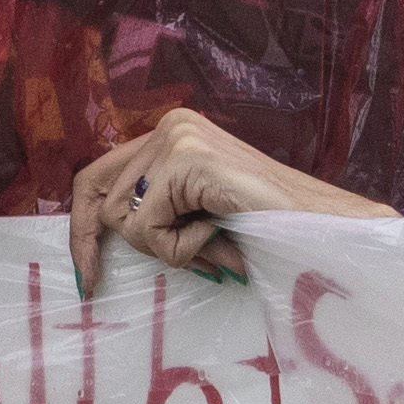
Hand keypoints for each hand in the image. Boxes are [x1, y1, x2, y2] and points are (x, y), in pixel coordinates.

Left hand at [65, 108, 378, 296]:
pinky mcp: (189, 160)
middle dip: (147, 246)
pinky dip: (184, 248)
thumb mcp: (196, 214)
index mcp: (171, 132)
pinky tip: (221, 233)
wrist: (322, 224)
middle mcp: (170, 126)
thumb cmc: (266, 226)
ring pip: (125, 220)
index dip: (81, 229)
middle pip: (106, 205)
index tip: (87, 277)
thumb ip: (156, 212)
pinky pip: (150, 229)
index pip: (96, 176)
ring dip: (170, 248)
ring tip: (216, 240)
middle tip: (196, 256)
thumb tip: (97, 240)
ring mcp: (178, 138)